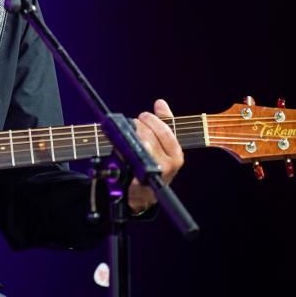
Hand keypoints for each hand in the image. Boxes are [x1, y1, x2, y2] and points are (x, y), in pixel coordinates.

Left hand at [127, 99, 183, 213]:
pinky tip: (119, 149)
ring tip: (125, 137)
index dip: (151, 120)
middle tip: (131, 126)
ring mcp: (154, 173)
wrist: (144, 193)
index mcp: (177, 155)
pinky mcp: (137, 180)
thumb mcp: (163, 144)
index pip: (164, 130)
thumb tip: (160, 102)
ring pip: (138, 144)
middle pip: (148, 135)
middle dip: (138, 127)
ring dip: (128, 137)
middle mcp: (169, 165)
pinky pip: (128, 158)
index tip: (143, 116)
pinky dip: (121, 150)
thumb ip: (164, 122)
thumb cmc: (154, 164)